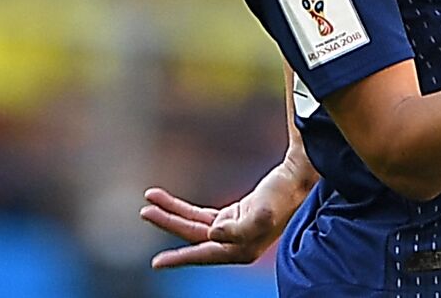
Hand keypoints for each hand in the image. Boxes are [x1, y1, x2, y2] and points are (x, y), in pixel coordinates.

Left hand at [139, 162, 312, 267]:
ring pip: (193, 223)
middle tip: (145, 211)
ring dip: (172, 212)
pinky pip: (199, 214)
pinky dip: (183, 208)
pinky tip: (169, 202)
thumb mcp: (262, 213)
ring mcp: (230, 230)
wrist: (295, 178)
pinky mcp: (230, 216)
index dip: (179, 258)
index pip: (202, 253)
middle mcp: (233, 243)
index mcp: (240, 249)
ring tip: (150, 200)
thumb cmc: (281, 196)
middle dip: (168, 223)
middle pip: (192, 235)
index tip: (156, 263)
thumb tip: (212, 234)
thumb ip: (238, 227)